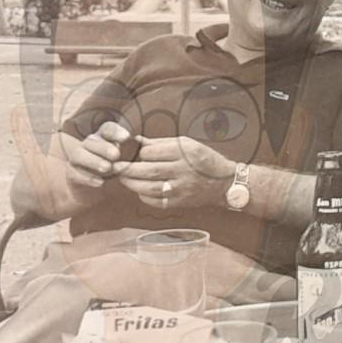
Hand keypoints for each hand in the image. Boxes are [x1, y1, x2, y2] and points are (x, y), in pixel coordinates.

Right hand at [61, 121, 130, 190]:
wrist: (94, 193)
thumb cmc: (114, 173)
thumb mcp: (125, 162)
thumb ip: (131, 154)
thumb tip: (143, 147)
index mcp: (103, 139)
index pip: (106, 129)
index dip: (115, 131)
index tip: (127, 137)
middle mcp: (88, 146)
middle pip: (91, 141)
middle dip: (104, 147)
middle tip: (116, 155)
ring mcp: (77, 159)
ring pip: (79, 154)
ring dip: (93, 160)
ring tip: (107, 168)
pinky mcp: (71, 174)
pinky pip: (74, 173)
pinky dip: (86, 178)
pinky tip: (99, 182)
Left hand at [115, 135, 233, 210]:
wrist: (225, 183)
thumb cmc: (204, 159)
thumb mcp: (187, 143)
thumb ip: (161, 143)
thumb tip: (137, 141)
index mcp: (183, 152)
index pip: (151, 153)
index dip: (138, 154)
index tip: (130, 154)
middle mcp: (182, 170)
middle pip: (148, 171)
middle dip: (128, 170)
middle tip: (116, 168)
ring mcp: (182, 188)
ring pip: (150, 188)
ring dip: (132, 184)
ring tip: (123, 179)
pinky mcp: (181, 202)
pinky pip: (158, 201)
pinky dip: (145, 197)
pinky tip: (140, 191)